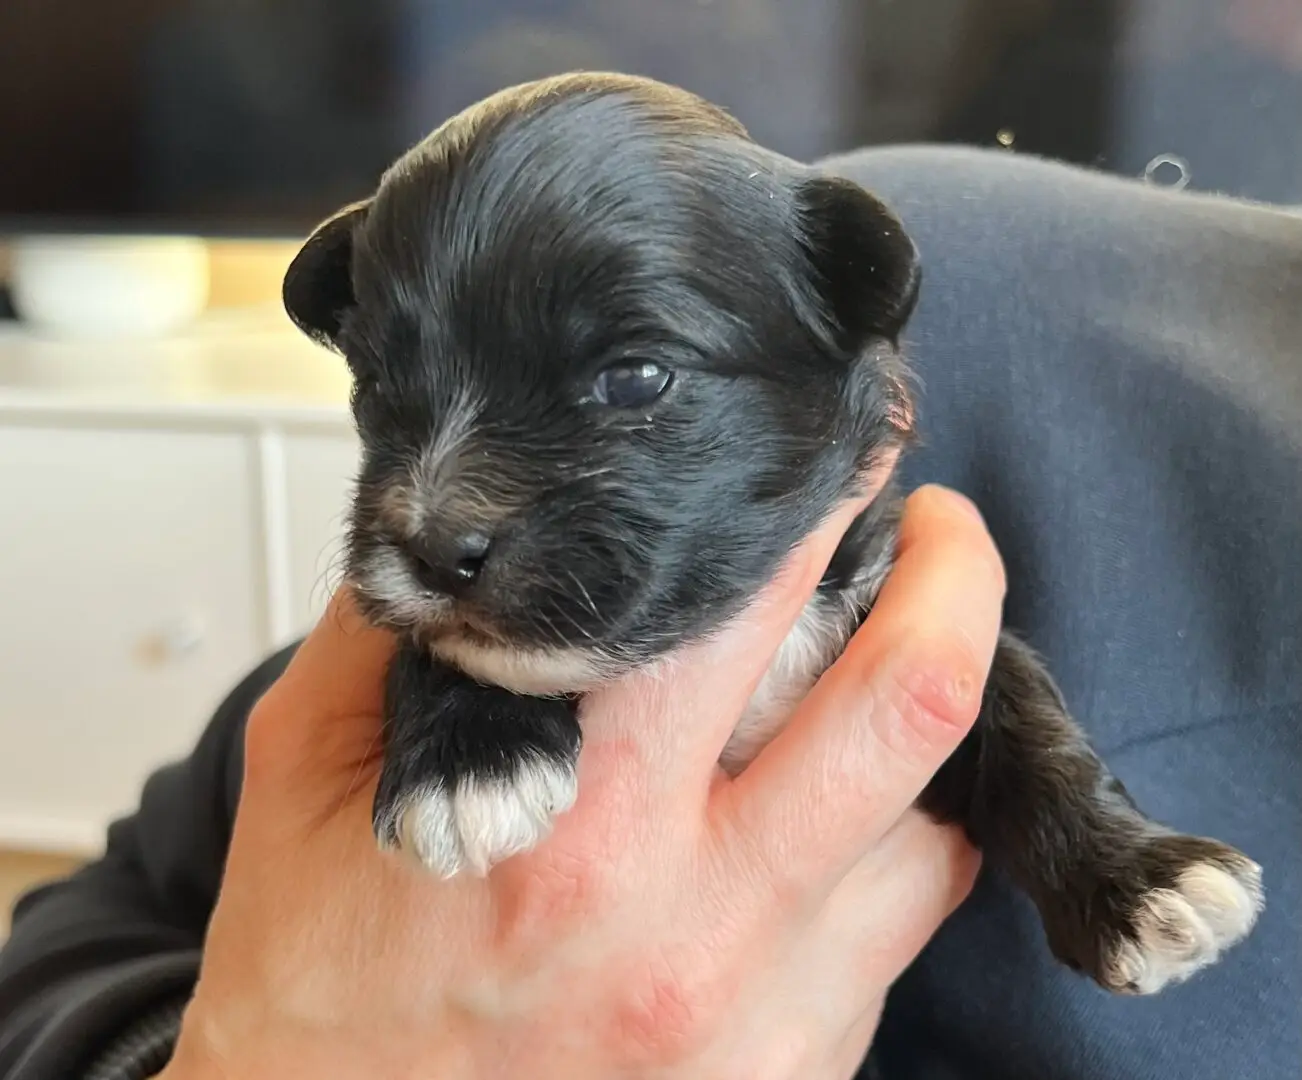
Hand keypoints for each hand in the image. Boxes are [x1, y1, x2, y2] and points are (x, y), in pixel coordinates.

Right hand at [159, 484, 1004, 1079]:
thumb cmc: (323, 981)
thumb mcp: (316, 768)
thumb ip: (405, 628)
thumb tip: (485, 524)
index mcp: (569, 813)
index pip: (741, 603)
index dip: (813, 504)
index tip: (832, 458)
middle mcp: (687, 915)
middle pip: (904, 698)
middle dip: (952, 574)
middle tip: (936, 525)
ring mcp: (757, 1008)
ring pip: (936, 820)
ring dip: (932, 716)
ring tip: (898, 662)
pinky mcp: (789, 1070)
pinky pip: (906, 924)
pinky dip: (901, 837)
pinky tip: (848, 804)